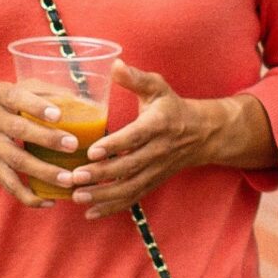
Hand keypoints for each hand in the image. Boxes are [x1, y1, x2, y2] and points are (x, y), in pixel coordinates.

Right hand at [0, 80, 87, 207]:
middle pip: (18, 130)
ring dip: (43, 171)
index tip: (58, 114)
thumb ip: (44, 92)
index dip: (36, 106)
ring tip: (68, 179)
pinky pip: (8, 184)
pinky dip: (28, 196)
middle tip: (72, 145)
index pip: (16, 98)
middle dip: (47, 138)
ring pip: (16, 161)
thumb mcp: (14, 89)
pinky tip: (48, 201)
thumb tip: (82, 102)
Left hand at [61, 63, 267, 216]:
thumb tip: (114, 64)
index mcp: (158, 125)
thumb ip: (136, 78)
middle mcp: (158, 151)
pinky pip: (132, 198)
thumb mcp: (157, 87)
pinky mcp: (152, 182)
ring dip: (103, 195)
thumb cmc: (171, 107)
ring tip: (77, 196)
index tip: (93, 151)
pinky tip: (89, 213)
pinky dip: (111, 208)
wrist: (202, 134)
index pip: (136, 137)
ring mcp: (155, 170)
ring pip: (129, 187)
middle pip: (129, 166)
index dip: (115, 145)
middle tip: (75, 176)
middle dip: (101, 175)